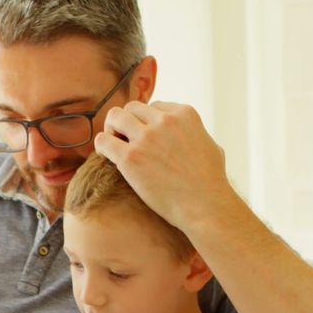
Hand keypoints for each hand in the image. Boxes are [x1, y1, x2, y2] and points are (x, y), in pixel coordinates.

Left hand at [95, 101, 235, 232]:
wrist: (204, 205)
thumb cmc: (210, 182)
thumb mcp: (211, 146)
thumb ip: (196, 134)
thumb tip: (191, 135)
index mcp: (184, 113)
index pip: (154, 106)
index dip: (146, 122)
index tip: (145, 137)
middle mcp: (164, 120)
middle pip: (132, 108)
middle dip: (126, 122)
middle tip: (124, 139)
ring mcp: (146, 137)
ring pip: (115, 117)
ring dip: (111, 129)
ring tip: (114, 145)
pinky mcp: (130, 157)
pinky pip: (103, 140)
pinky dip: (101, 146)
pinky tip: (106, 157)